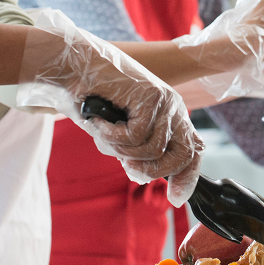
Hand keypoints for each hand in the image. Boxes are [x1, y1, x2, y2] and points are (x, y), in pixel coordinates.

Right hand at [17, 10, 202, 203]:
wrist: (72, 66)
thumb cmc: (89, 97)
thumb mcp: (116, 130)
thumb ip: (134, 150)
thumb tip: (141, 173)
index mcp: (169, 114)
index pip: (192, 150)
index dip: (186, 177)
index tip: (175, 198)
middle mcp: (172, 106)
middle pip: (182, 155)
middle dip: (153, 170)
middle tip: (127, 166)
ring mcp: (164, 100)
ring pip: (153, 151)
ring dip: (121, 150)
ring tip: (103, 132)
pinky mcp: (150, 96)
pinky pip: (136, 137)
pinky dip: (112, 135)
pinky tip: (98, 121)